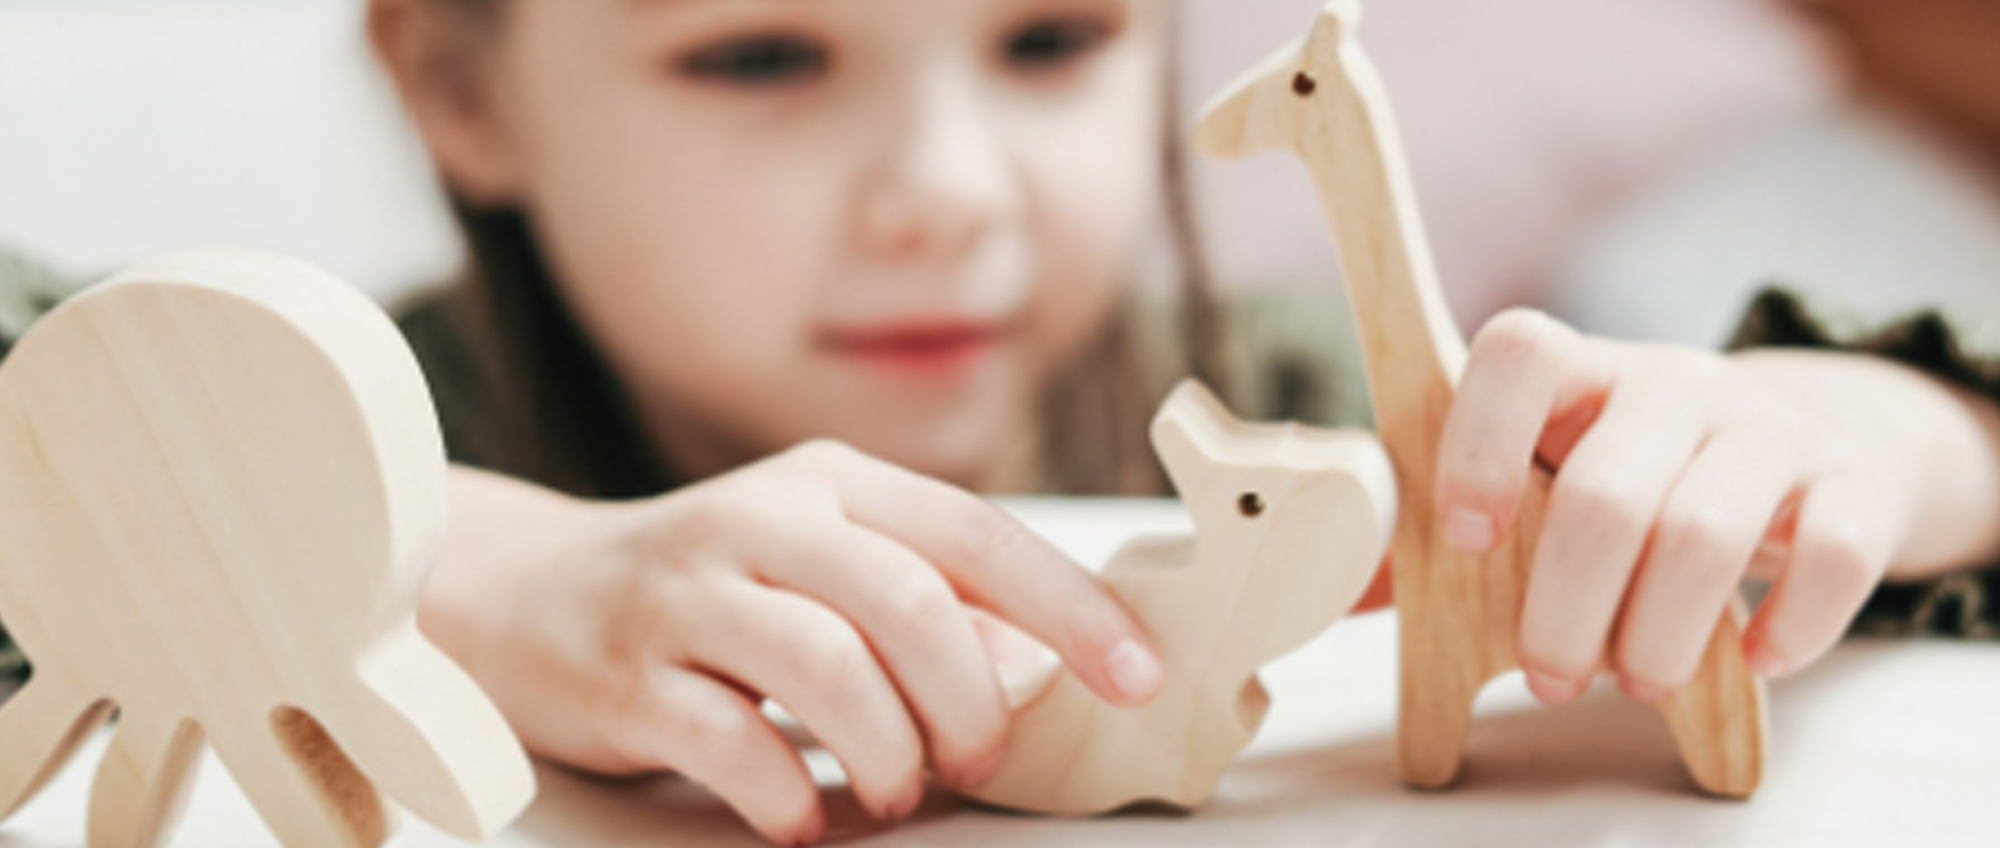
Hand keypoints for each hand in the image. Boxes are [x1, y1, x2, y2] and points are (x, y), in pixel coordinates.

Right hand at [422, 443, 1162, 845]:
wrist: (518, 590)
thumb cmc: (708, 588)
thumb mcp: (821, 563)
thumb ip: (925, 601)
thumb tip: (1042, 661)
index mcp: (831, 485)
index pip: (975, 534)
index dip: (1069, 606)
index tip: (1136, 675)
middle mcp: (762, 521)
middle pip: (909, 602)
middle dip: (971, 700)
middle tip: (977, 760)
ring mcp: (686, 593)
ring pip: (827, 668)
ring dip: (886, 751)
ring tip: (891, 789)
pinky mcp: (625, 674)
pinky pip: (728, 742)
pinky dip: (786, 795)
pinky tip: (800, 817)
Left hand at [1433, 310, 1912, 704]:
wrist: (1795, 449)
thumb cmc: (1627, 476)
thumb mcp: (1542, 475)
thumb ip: (1449, 526)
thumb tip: (1348, 591)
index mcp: (1576, 369)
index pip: (1519, 352)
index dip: (1479, 442)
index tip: (1468, 536)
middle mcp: (1672, 380)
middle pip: (1607, 490)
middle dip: (1567, 606)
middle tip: (1551, 677)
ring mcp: (1767, 425)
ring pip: (1705, 533)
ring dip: (1659, 634)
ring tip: (1637, 684)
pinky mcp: (1851, 483)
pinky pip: (1834, 555)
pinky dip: (1789, 625)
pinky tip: (1753, 659)